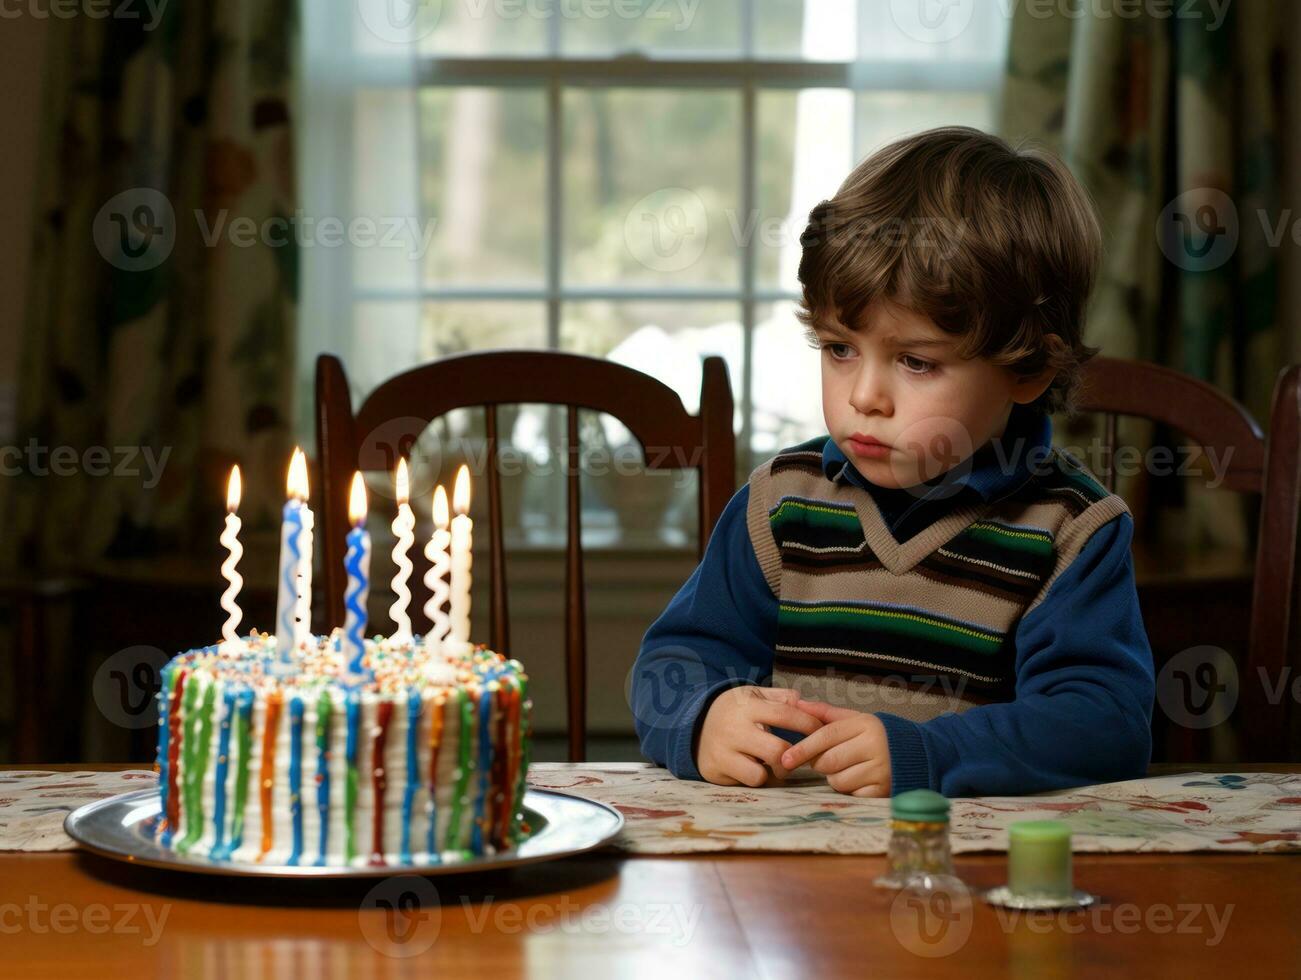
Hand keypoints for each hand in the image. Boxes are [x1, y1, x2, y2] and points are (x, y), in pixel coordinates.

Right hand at [695, 686, 823, 786]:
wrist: (693, 725)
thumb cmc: (734, 711)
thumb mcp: (753, 696)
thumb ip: (780, 698)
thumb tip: (806, 703)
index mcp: (747, 706)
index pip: (785, 714)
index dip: (808, 725)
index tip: (821, 732)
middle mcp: (734, 729)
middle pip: (778, 750)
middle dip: (796, 757)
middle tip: (803, 757)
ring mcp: (723, 751)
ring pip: (762, 774)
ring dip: (776, 772)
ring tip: (777, 765)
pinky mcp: (717, 769)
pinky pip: (749, 782)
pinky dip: (759, 778)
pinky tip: (759, 769)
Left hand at [780, 699, 891, 797]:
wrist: (917, 754)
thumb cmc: (877, 735)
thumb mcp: (856, 719)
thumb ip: (826, 713)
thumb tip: (799, 703)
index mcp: (865, 724)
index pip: (826, 735)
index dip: (803, 747)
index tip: (785, 759)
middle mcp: (875, 746)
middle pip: (829, 761)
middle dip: (819, 763)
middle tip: (826, 760)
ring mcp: (881, 769)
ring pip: (838, 780)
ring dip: (834, 778)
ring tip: (847, 768)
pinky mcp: (884, 790)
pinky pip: (852, 794)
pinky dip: (849, 789)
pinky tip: (858, 779)